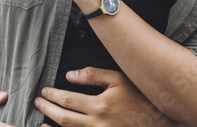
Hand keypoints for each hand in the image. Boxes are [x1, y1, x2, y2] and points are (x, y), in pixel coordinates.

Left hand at [34, 68, 181, 126]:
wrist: (159, 122)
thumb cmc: (139, 97)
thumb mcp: (118, 79)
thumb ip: (93, 75)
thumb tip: (69, 75)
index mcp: (100, 106)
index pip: (68, 100)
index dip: (52, 96)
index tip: (44, 91)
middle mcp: (98, 124)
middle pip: (64, 119)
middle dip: (47, 110)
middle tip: (37, 102)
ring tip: (41, 121)